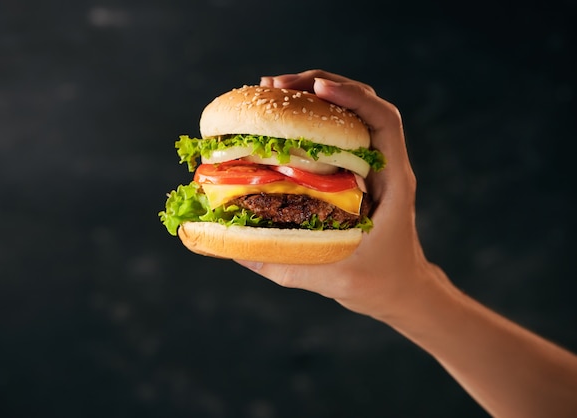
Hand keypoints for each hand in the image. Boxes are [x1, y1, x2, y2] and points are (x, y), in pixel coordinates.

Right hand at [236, 69, 448, 319]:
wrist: (401, 288)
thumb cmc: (376, 283)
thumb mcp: (330, 278)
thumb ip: (283, 265)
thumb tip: (231, 248)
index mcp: (393, 183)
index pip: (384, 122)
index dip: (352, 98)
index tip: (314, 90)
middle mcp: (387, 166)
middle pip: (366, 105)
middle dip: (322, 85)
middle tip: (275, 85)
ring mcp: (375, 166)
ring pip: (353, 113)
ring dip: (317, 95)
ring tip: (274, 91)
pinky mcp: (360, 172)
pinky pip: (340, 132)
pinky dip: (315, 117)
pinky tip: (285, 119)